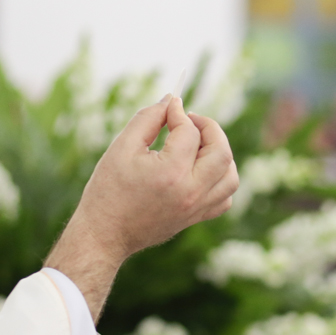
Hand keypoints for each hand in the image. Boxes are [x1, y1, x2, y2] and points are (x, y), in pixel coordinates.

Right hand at [79, 94, 236, 258]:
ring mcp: (197, 208)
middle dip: (210, 128)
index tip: (170, 107)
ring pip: (230, 175)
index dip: (179, 113)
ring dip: (220, 153)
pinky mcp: (196, 218)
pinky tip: (200, 170)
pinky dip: (220, 179)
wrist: (105, 234)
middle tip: (191, 120)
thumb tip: (171, 100)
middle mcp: (191, 192)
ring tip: (198, 144)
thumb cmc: (108, 190)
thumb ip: (148, 118)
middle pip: (222, 151)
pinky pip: (225, 197)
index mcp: (171, 173)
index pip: (190, 132)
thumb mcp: (122, 147)